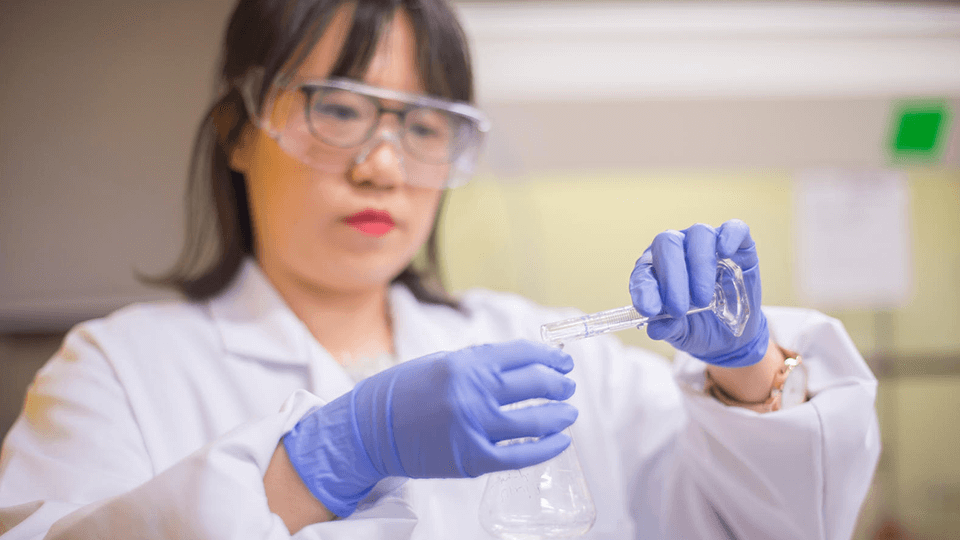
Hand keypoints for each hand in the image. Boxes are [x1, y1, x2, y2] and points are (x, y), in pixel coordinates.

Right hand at [282, 340, 577, 516]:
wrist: (368, 430)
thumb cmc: (403, 392)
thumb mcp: (441, 363)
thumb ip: (479, 362)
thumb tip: (521, 362)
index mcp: (465, 364)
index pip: (523, 354)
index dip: (550, 357)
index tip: (562, 361)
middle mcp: (473, 393)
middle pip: (535, 383)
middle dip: (559, 383)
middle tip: (566, 385)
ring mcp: (474, 428)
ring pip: (535, 420)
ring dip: (559, 414)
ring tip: (568, 413)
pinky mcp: (472, 459)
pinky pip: (521, 455)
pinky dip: (546, 448)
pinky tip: (559, 442)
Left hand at [629, 219, 768, 366]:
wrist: (730, 335)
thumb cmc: (697, 326)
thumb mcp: (681, 333)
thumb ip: (668, 328)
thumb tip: (655, 329)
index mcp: (655, 270)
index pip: (643, 270)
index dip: (644, 289)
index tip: (649, 310)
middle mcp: (678, 250)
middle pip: (667, 243)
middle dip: (672, 277)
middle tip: (679, 309)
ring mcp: (707, 244)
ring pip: (699, 234)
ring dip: (699, 265)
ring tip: (703, 299)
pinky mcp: (738, 246)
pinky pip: (734, 228)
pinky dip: (730, 237)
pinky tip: (726, 252)